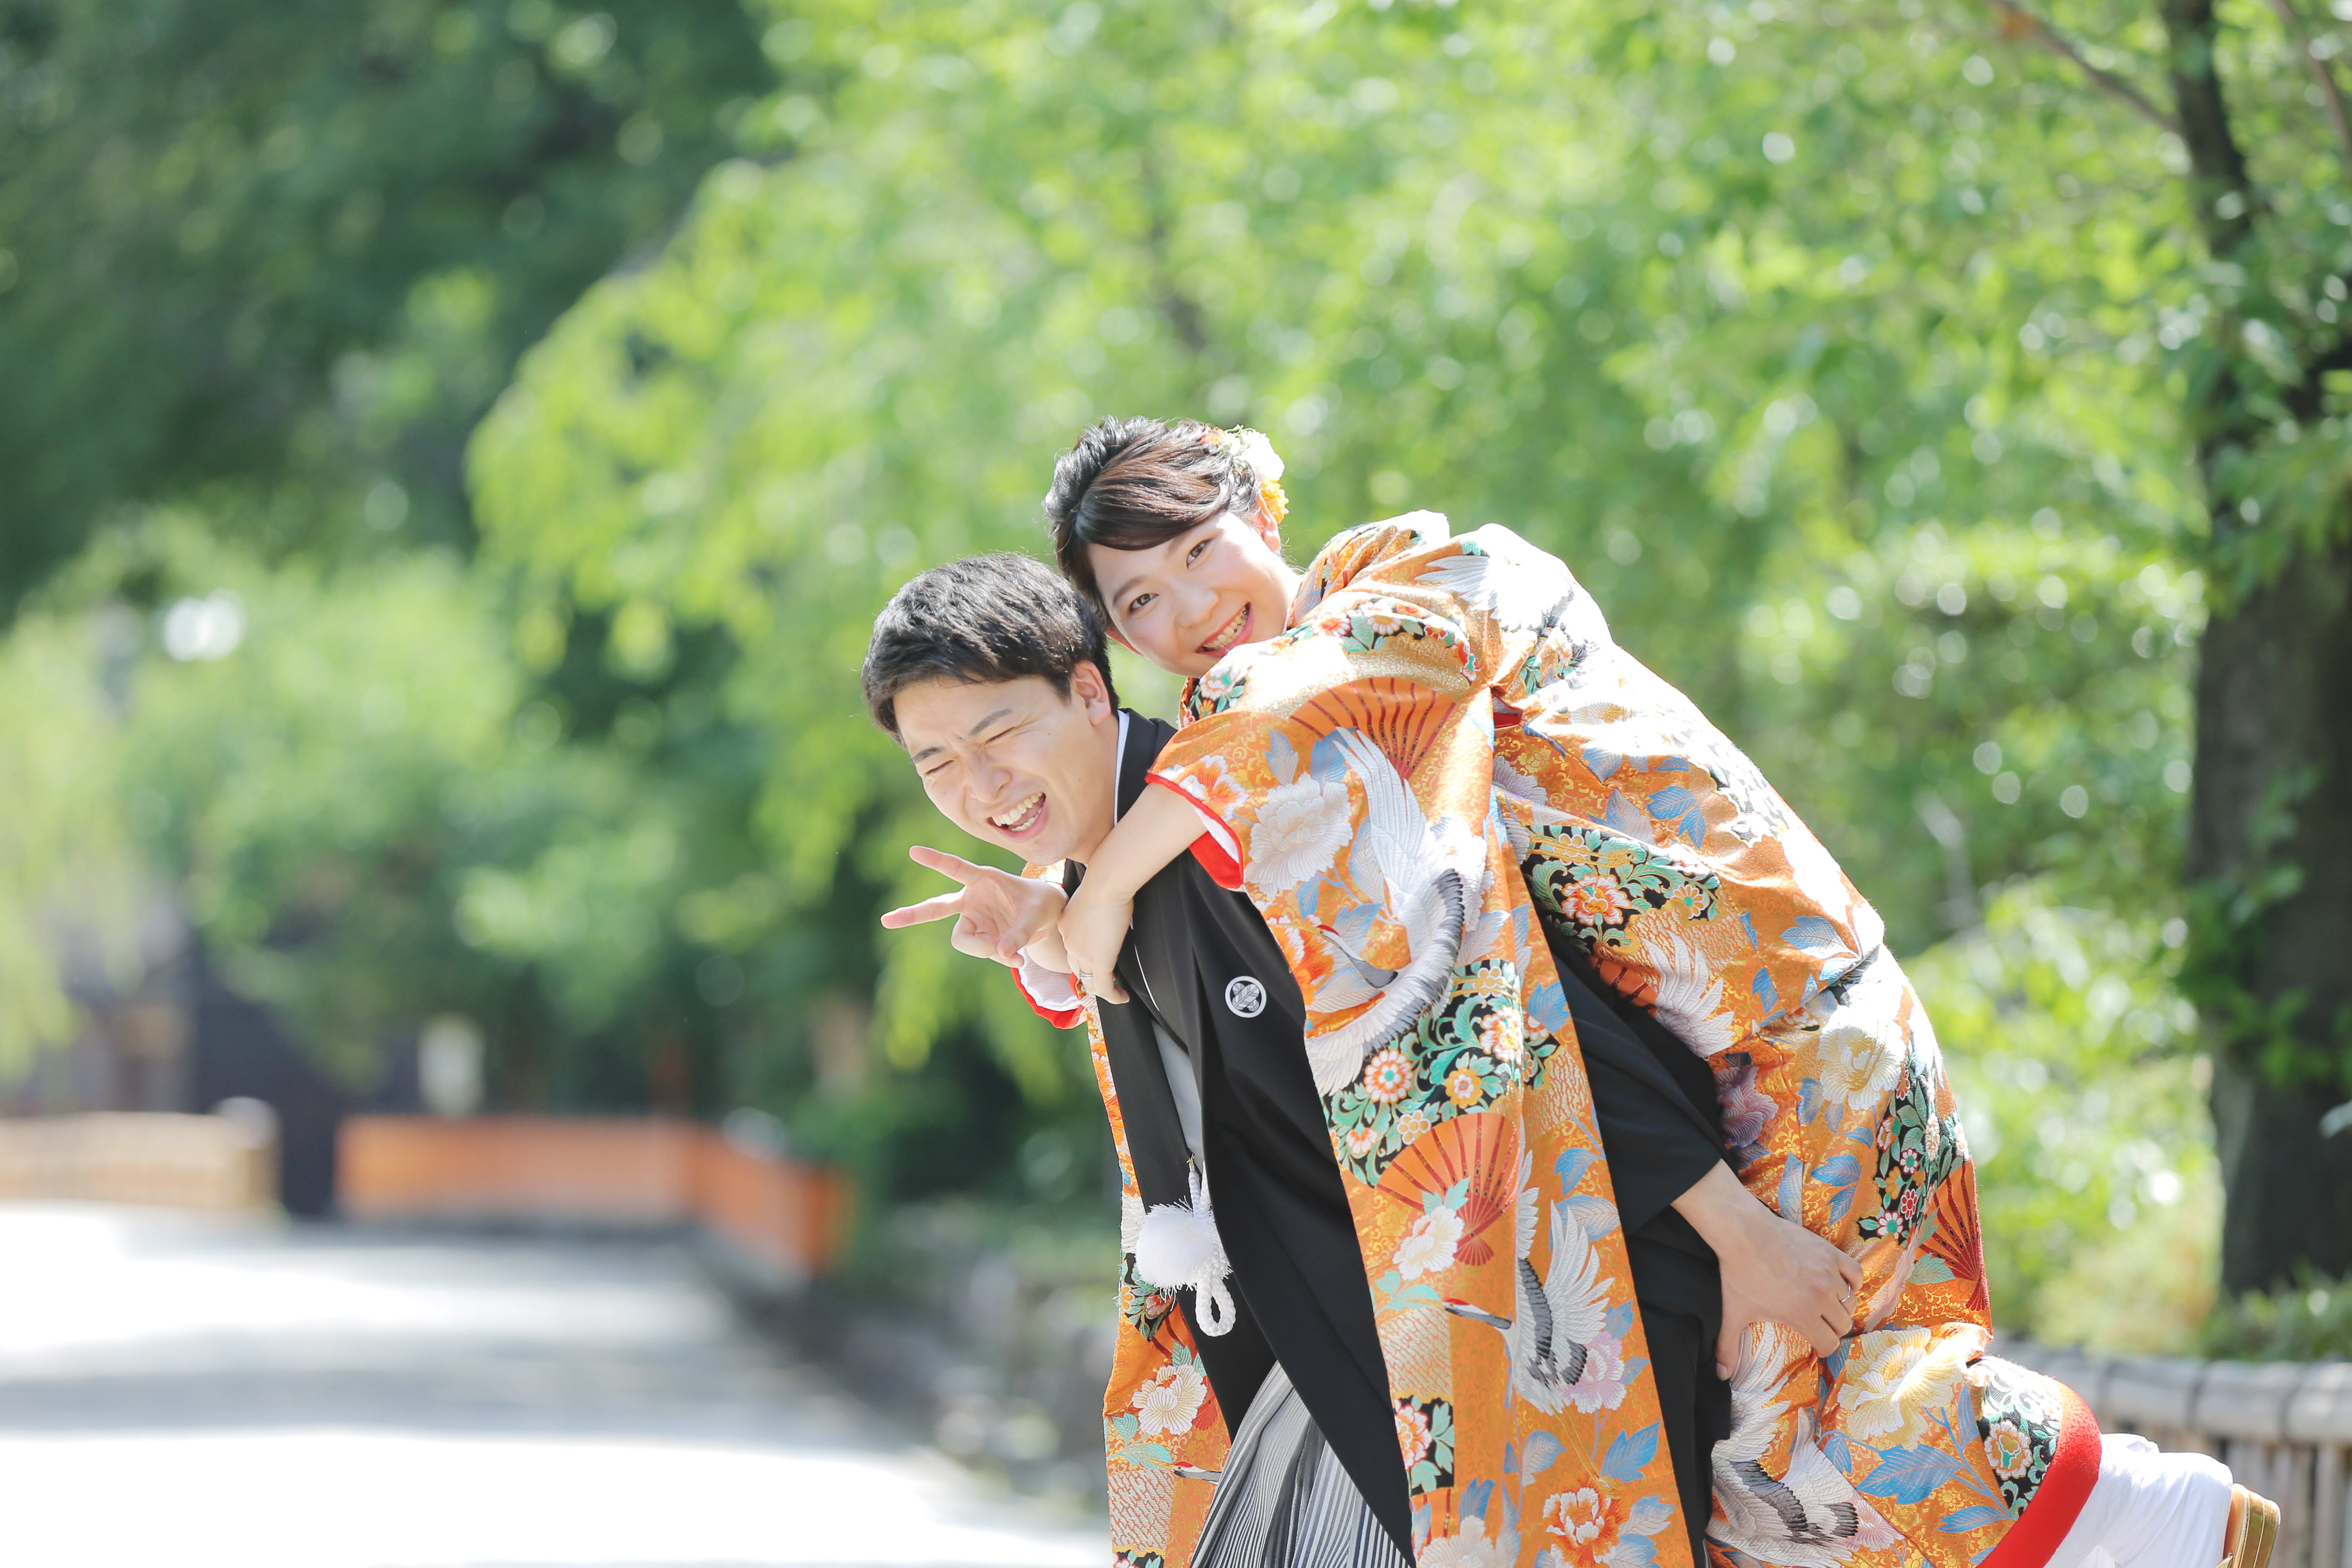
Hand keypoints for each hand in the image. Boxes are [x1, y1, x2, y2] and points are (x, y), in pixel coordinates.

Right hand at [878, 846, 1067, 967]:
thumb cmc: (1042, 903)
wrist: (1047, 916)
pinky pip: (981, 951)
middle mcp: (972, 899)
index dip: (937, 860)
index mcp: (984, 879)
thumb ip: (1021, 932)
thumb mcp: (1038, 914)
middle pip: (936, 907)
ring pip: (964, 940)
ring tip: (1015, 955)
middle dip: (912, 915)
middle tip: (886, 921)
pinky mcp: (978, 936)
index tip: (914, 851)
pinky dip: (997, 957)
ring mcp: (972, 919)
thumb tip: (1002, 954)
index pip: (957, 868)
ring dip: (985, 950)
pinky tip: (1016, 958)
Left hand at [1058, 877, 1133, 1003]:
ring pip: (1089, 980)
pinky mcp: (1099, 961)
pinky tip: (1123, 997)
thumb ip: (1095, 905)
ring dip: (1101, 989)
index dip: (1084, 955)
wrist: (1106, 883)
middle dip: (1089, 975)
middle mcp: (1068, 941)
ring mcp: (1081, 953)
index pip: (1072, 947)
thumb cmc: (1105, 881)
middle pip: (1076, 966)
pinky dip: (1113, 995)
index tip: (1098, 955)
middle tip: (1106, 980)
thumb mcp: (1093, 894)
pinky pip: (1104, 987)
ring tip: (1115, 992)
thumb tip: (1110, 905)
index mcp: (1065, 924)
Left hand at [1670, 1162, 1862, 1372]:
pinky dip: (1851, 1281)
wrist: (1743, 1232)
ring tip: (1824, 1303)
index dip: (1822, 1347)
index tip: (1815, 1343)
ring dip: (1840, 1305)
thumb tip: (1723, 1376)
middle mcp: (1821, 1296)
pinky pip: (1856, 1274)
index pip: (1830, 1344)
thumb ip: (1728, 1348)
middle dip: (1831, 1327)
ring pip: (1849, 1301)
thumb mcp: (1732, 1314)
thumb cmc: (1738, 1273)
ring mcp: (1828, 1273)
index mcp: (1802, 1315)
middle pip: (1843, 1324)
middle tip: (1818, 1322)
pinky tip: (1838, 1283)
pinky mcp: (1830, 1253)